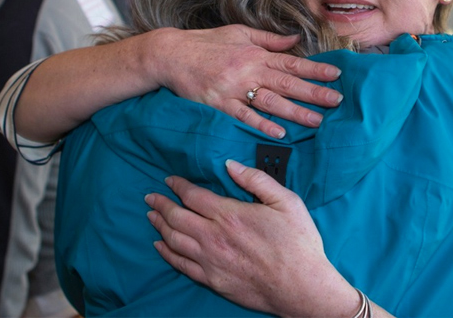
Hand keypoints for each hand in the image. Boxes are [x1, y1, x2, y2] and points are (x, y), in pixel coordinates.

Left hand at [144, 160, 359, 316]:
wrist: (301, 287)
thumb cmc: (298, 243)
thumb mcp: (286, 202)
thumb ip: (257, 180)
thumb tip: (231, 165)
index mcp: (231, 215)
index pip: (193, 196)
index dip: (178, 186)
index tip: (170, 180)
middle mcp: (214, 237)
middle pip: (177, 217)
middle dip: (161, 204)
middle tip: (151, 196)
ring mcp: (211, 261)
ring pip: (174, 240)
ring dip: (160, 225)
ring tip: (152, 216)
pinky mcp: (213, 280)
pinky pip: (181, 265)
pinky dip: (167, 253)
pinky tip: (160, 246)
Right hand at [147, 25, 342, 137]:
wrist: (172, 54)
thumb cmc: (207, 43)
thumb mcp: (239, 32)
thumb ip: (269, 38)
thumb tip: (295, 38)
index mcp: (256, 54)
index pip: (292, 62)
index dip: (316, 69)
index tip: (336, 75)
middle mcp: (249, 71)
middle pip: (287, 83)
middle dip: (314, 93)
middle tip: (337, 101)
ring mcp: (234, 89)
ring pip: (270, 102)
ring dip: (295, 112)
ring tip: (317, 121)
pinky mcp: (219, 105)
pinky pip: (244, 117)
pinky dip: (261, 125)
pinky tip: (279, 132)